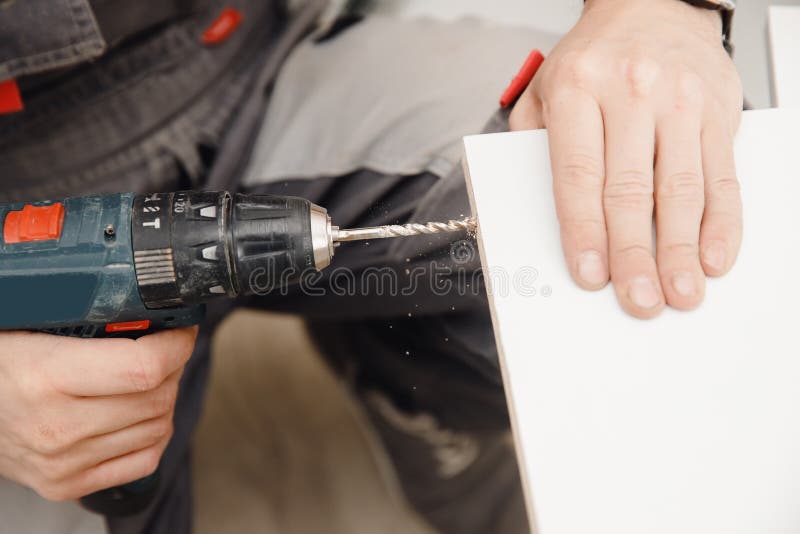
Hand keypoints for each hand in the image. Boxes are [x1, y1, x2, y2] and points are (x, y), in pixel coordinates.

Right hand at [0, 327, 196, 500]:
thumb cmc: (2, 363)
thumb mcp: (30, 325)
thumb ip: (84, 314)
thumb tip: (141, 296)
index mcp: (44, 376)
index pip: (142, 368)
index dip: (175, 345)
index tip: (181, 330)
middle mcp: (56, 426)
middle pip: (157, 397)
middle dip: (172, 367)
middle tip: (163, 349)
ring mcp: (64, 462)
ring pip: (157, 427)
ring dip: (165, 398)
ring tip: (146, 378)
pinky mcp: (69, 485)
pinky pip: (145, 460)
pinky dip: (154, 434)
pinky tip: (140, 414)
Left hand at [510, 0, 742, 317]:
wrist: (650, 3)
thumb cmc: (592, 58)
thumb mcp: (545, 88)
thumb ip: (534, 145)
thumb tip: (539, 212)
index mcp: (578, 91)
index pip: (578, 174)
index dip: (585, 230)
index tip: (589, 274)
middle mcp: (631, 94)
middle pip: (631, 190)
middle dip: (635, 254)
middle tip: (639, 300)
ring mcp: (680, 102)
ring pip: (681, 188)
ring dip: (682, 249)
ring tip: (681, 292)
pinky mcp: (717, 111)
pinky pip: (722, 174)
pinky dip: (721, 221)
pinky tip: (715, 255)